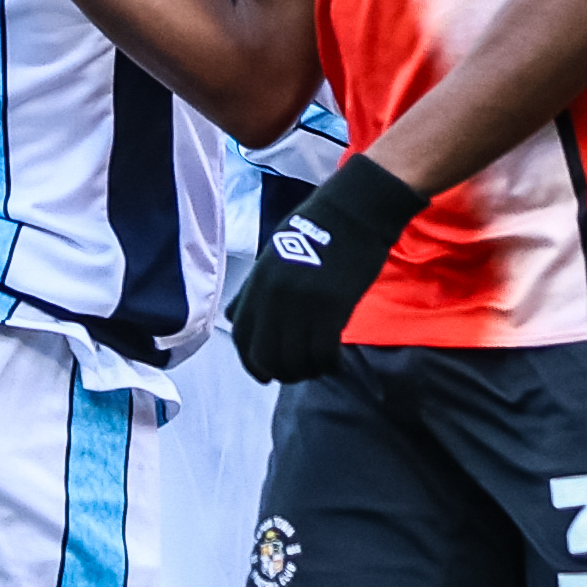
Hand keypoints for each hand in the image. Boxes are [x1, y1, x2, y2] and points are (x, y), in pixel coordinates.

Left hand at [227, 152, 421, 381]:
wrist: (354, 211)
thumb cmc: (317, 229)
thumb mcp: (273, 254)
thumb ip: (254, 288)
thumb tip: (233, 315)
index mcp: (259, 280)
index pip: (242, 335)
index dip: (251, 362)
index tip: (264, 374)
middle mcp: (276, 294)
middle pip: (266, 354)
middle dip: (278, 372)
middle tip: (294, 375)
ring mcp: (304, 301)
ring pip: (295, 358)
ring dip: (305, 371)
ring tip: (317, 368)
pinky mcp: (333, 305)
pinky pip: (323, 351)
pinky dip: (327, 365)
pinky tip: (334, 363)